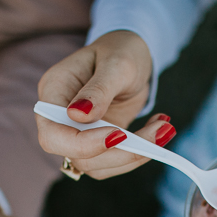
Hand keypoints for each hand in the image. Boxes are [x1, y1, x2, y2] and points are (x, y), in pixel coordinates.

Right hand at [36, 30, 176, 179]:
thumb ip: (99, 89)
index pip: (53, 133)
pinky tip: (156, 131)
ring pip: (95, 166)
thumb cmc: (121, 51)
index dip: (82, 143)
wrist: (132, 58)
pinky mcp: (96, 145)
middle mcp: (59, 118)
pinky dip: (138, 154)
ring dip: (133, 155)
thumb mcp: (116, 63)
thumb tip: (78, 115)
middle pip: (74, 155)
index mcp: (54, 92)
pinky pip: (111, 163)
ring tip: (163, 128)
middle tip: (156, 134)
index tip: (119, 134)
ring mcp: (76, 134)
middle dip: (117, 153)